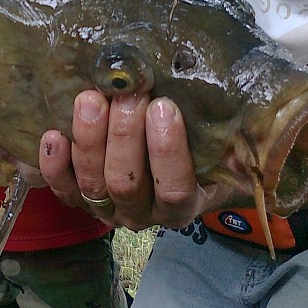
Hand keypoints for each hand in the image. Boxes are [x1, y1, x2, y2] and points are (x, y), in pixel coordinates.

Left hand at [39, 90, 226, 230]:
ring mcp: (107, 208)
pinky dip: (54, 166)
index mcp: (183, 204)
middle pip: (127, 183)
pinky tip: (53, 136)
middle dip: (124, 136)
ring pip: (93, 184)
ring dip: (89, 141)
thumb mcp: (223, 142)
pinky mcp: (77, 197)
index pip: (175, 188)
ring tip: (90, 100)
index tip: (164, 107)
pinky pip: (62, 189)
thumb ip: (236, 134)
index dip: (167, 151)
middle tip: (126, 94)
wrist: (167, 158)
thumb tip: (254, 109)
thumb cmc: (198, 144)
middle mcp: (143, 213)